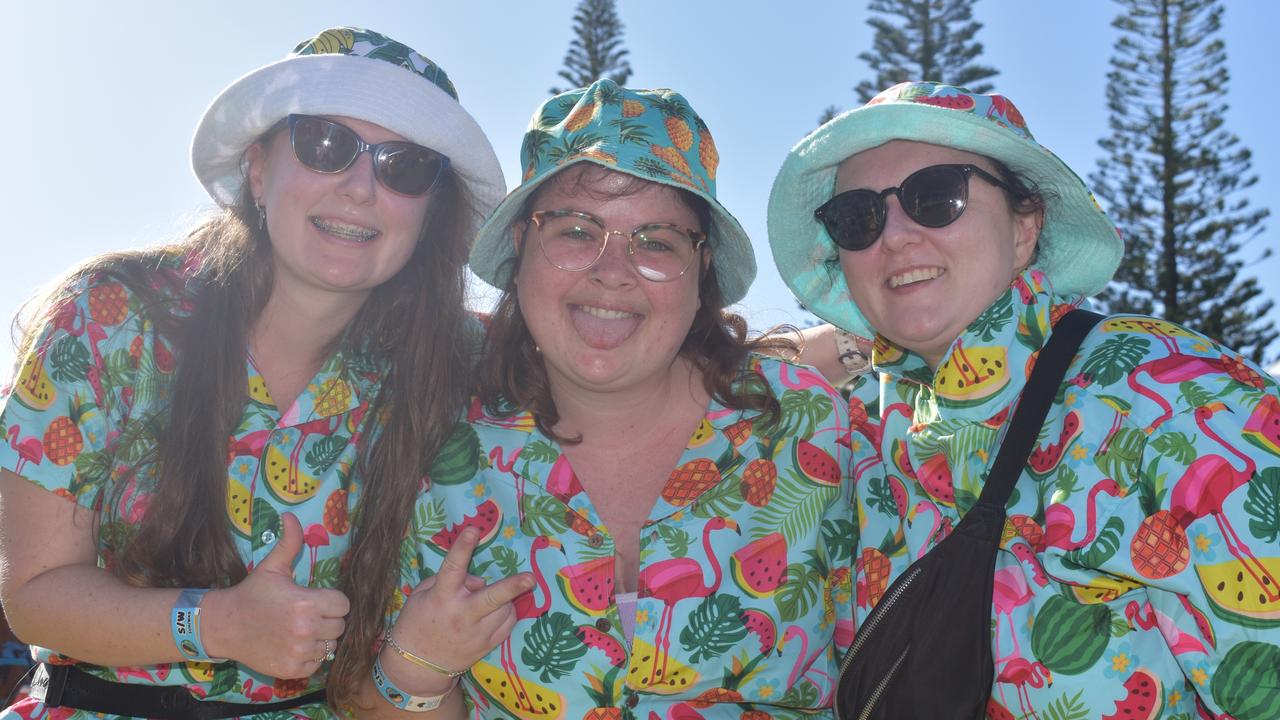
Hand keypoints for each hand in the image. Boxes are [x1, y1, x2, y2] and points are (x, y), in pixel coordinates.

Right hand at [203, 512, 349, 677]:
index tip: (319, 600)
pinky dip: (311, 656)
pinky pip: (317, 664)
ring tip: (302, 630)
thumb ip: (289, 542)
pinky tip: (295, 645)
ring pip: (330, 646)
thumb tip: (290, 515)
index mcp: (306, 603)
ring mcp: (299, 652)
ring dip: (321, 639)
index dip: (333, 601)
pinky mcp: (292, 669)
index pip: (343, 605)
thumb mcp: (271, 567)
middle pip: (339, 626)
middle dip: (328, 620)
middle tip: (310, 615)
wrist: (224, 625)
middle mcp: (306, 629)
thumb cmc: (252, 594)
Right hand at [385, 526, 533, 687]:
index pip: (453, 568)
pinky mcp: (487, 646)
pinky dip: (506, 613)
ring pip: (504, 609)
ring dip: (503, 599)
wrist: (416, 667)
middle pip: (492, 598)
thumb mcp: (422, 595)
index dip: (463, 547)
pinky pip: (508, 624)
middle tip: (530, 578)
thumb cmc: (416, 623)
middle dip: (513, 587)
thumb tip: (477, 579)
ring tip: (489, 601)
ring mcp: (476, 633)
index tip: (474, 529)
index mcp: (441, 598)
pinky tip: (496, 612)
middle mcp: (461, 615)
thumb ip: (446, 580)